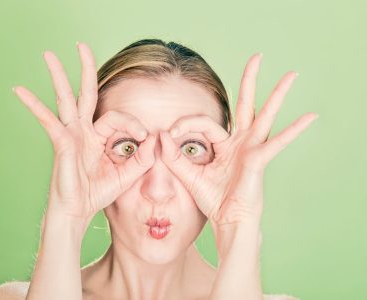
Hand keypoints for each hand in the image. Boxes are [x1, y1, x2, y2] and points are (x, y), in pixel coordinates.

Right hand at [13, 42, 155, 225]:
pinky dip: (35, 107)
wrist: (79, 211)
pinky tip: (20, 91)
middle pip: (85, 94)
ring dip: (58, 76)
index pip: (117, 117)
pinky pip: (49, 122)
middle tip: (81, 45)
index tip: (145, 138)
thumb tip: (156, 138)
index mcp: (100, 136)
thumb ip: (142, 159)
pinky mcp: (61, 144)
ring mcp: (71, 135)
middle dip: (85, 69)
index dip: (133, 124)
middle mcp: (84, 131)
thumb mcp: (127, 175)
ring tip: (49, 54)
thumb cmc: (99, 193)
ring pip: (65, 100)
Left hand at [159, 53, 317, 228]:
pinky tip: (310, 117)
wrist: (226, 221)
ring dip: (277, 94)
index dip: (185, 124)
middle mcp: (241, 142)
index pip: (205, 123)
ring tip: (292, 74)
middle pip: (245, 105)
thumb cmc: (212, 199)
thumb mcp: (188, 175)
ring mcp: (252, 149)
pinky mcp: (259, 160)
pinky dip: (294, 130)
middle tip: (257, 57)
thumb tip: (161, 135)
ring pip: (265, 115)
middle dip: (249, 81)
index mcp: (224, 144)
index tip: (169, 134)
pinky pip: (277, 142)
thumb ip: (174, 156)